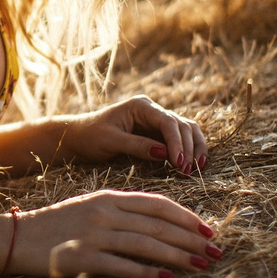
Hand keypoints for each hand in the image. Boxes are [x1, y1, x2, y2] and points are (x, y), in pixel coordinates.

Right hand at [9, 190, 219, 277]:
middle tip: (216, 252)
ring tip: (201, 265)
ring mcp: (94, 235)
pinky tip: (167, 277)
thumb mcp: (91, 206)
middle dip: (192, 239)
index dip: (187, 217)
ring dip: (178, 255)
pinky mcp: (83, 259)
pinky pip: (122, 266)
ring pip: (146, 244)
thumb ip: (122, 211)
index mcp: (108, 197)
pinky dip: (147, 271)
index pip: (158, 204)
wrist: (16, 237)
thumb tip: (161, 223)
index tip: (209, 229)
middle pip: (158, 225)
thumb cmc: (57, 224)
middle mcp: (104, 213)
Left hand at [62, 95, 208, 174]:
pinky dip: (190, 149)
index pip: (167, 121)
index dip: (177, 142)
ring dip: (194, 147)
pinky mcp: (157, 133)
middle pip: (182, 125)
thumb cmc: (91, 136)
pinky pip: (180, 139)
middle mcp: (152, 110)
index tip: (179, 163)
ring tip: (197, 168)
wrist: (78, 137)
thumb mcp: (111, 141)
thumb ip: (137, 145)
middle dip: (188, 147)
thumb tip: (165, 154)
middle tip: (187, 171)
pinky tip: (195, 163)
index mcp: (140, 106)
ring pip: (186, 130)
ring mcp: (156, 121)